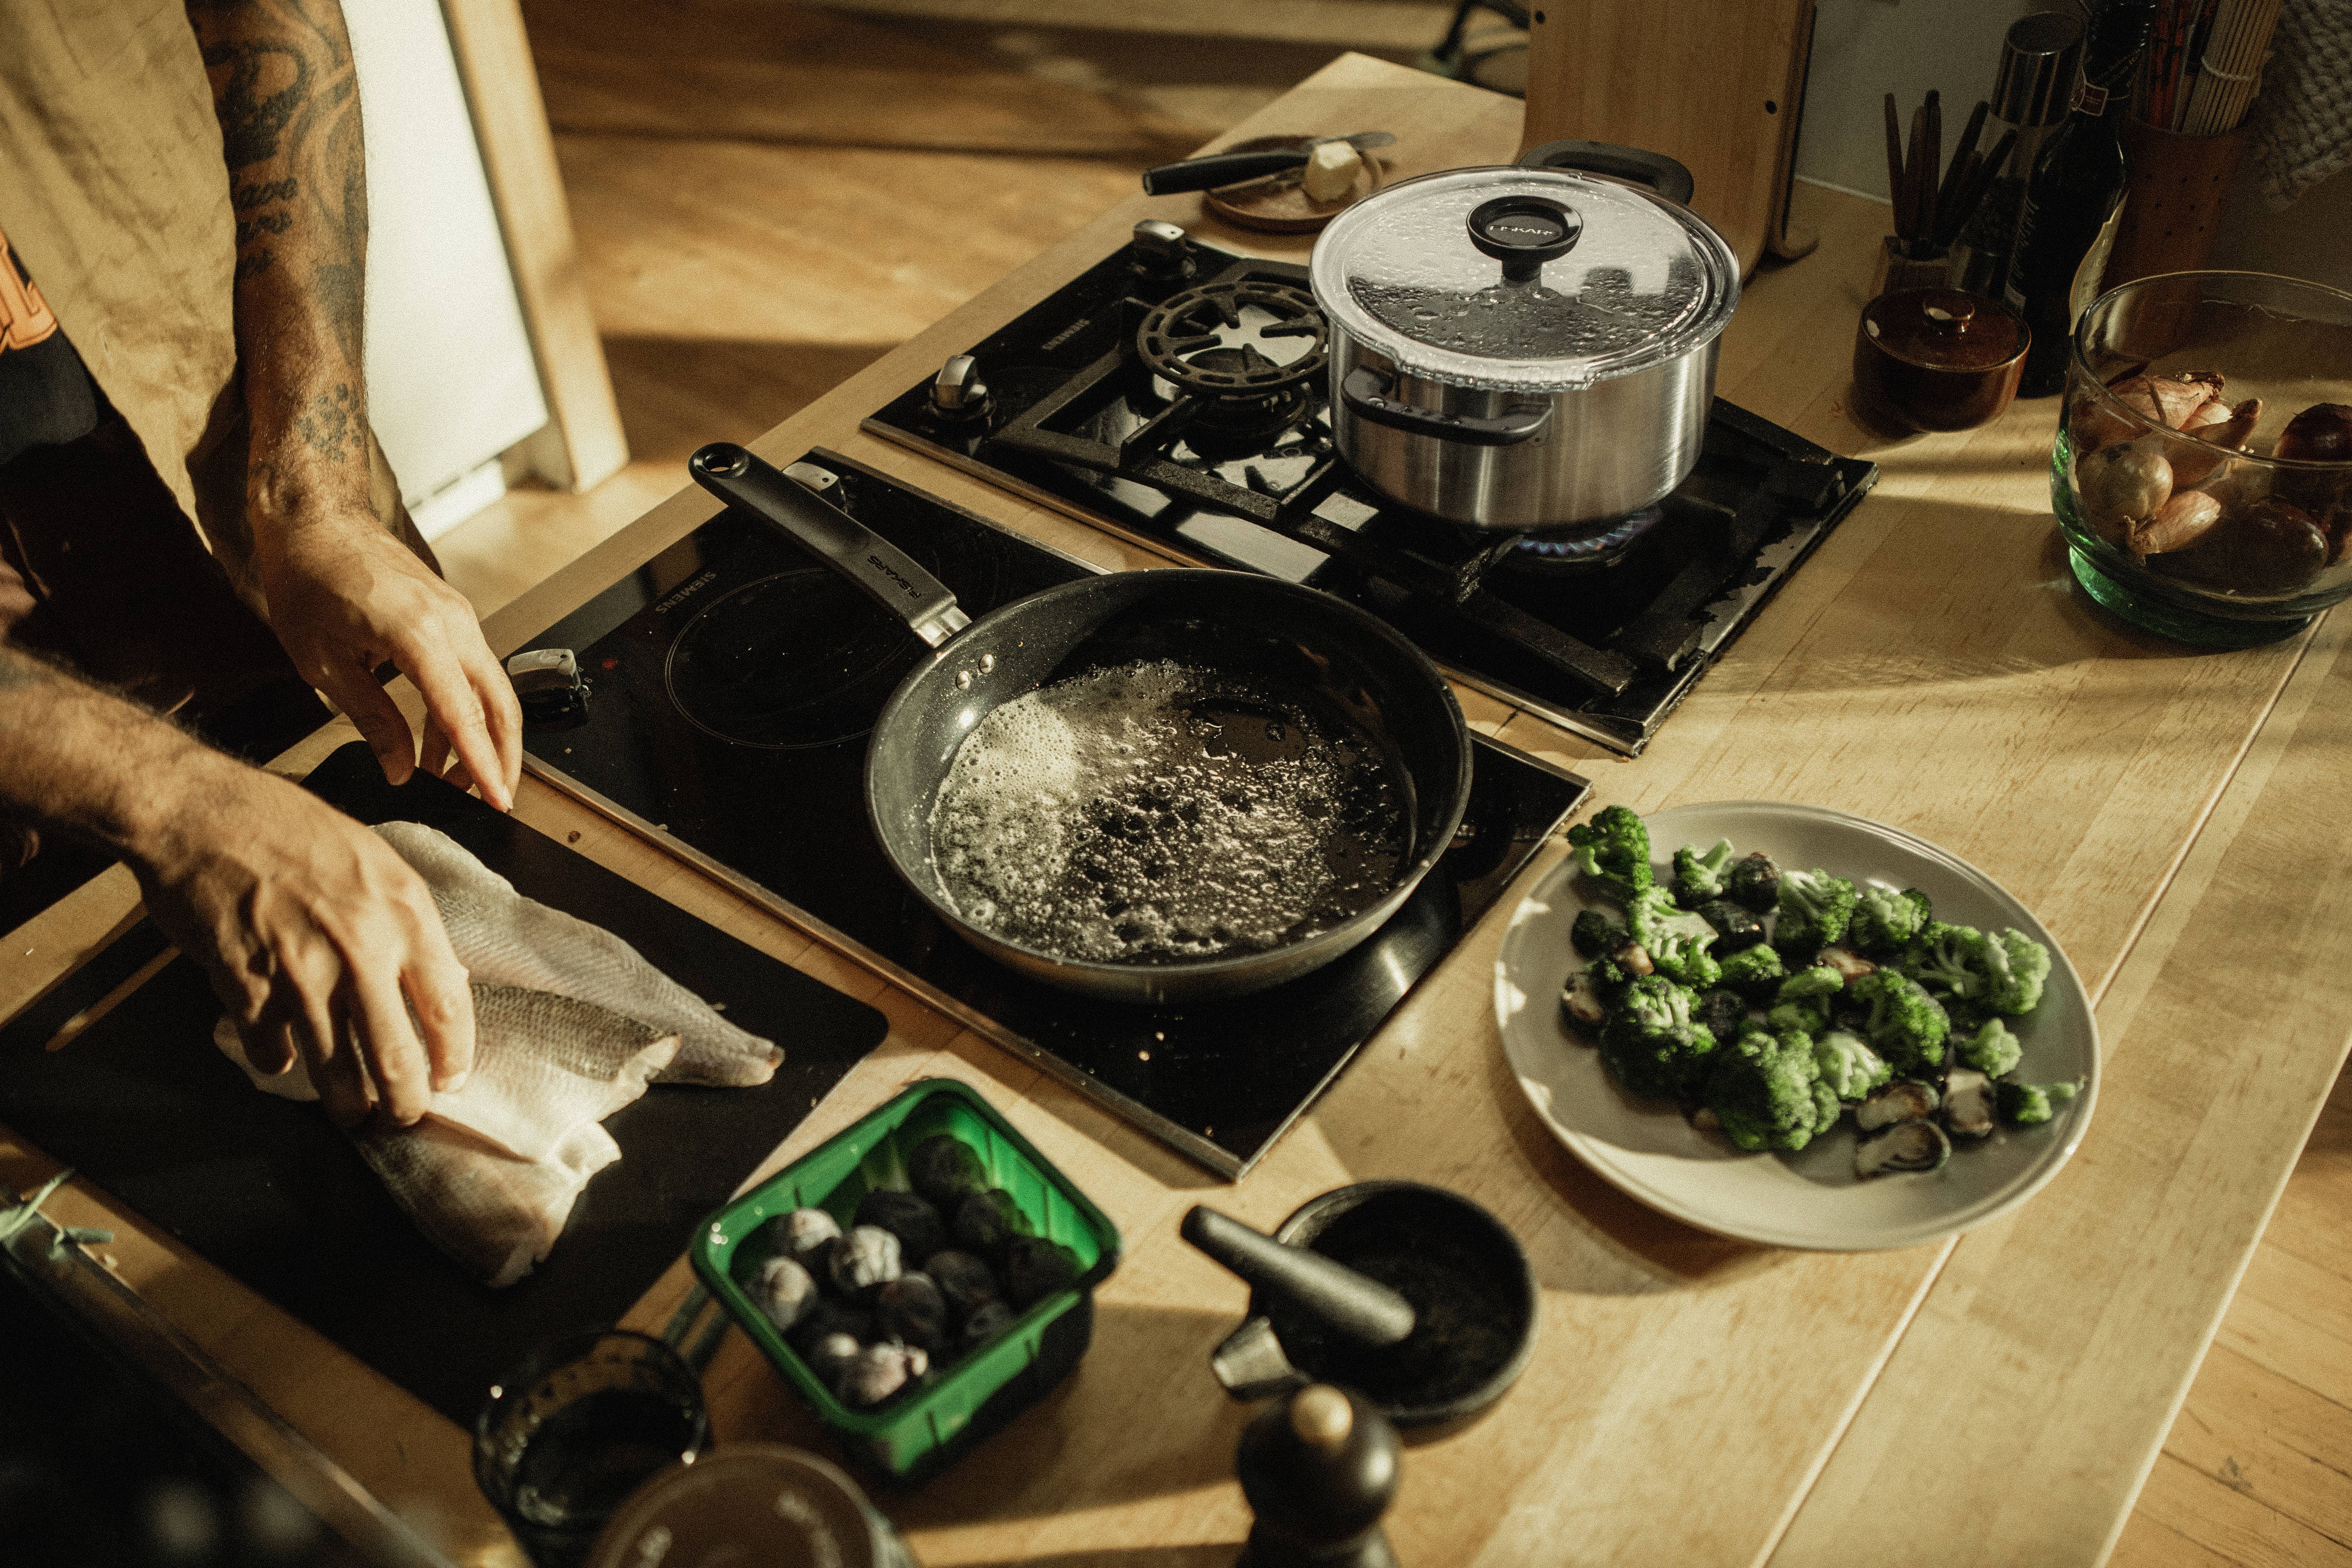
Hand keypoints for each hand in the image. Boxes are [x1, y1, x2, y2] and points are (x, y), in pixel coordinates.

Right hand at [133, 755, 473, 1127]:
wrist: (204, 814)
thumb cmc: (291, 829)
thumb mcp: (377, 863)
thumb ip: (407, 922)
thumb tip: (436, 980)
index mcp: (405, 914)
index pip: (449, 1006)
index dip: (454, 1056)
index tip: (450, 1080)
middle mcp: (361, 949)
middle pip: (397, 1056)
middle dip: (404, 1102)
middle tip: (402, 1116)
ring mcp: (302, 973)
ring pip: (336, 1070)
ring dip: (347, 1104)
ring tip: (353, 1113)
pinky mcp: (246, 987)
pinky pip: (271, 1050)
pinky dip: (276, 1060)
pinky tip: (280, 1056)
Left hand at [258, 513, 521, 810]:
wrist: (315, 518)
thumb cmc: (309, 577)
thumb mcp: (324, 662)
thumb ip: (371, 718)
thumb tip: (399, 769)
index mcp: (419, 634)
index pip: (463, 714)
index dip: (483, 764)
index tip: (498, 801)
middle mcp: (452, 622)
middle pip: (500, 703)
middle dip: (502, 757)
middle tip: (493, 800)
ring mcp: (458, 616)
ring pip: (490, 689)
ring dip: (479, 737)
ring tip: (448, 780)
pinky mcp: (451, 615)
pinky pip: (470, 671)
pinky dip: (461, 710)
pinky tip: (432, 743)